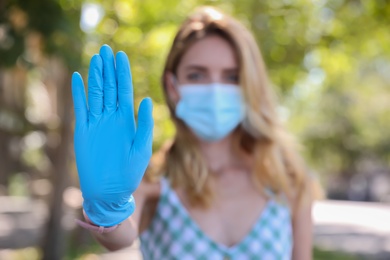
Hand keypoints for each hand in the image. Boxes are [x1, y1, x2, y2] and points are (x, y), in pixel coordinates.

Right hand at [71, 45, 153, 226]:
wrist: (109, 191)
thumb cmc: (130, 172)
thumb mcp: (141, 148)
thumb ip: (144, 124)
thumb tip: (147, 99)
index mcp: (127, 120)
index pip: (125, 90)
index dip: (123, 73)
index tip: (121, 56)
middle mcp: (112, 117)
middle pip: (109, 87)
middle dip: (109, 69)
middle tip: (107, 50)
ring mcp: (97, 122)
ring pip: (96, 94)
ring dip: (95, 76)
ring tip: (96, 59)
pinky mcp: (84, 130)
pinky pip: (81, 108)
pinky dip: (79, 93)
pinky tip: (78, 78)